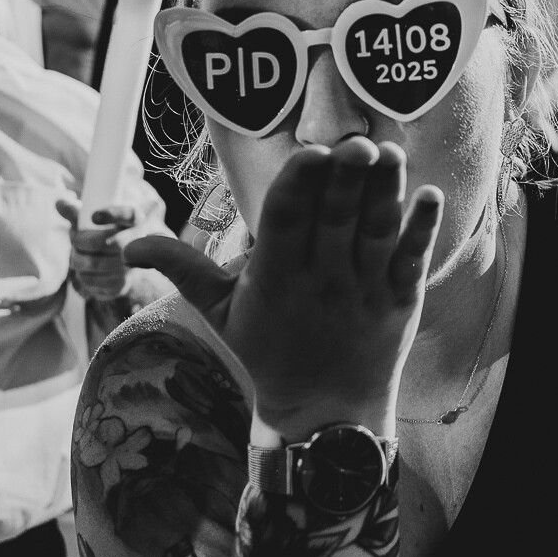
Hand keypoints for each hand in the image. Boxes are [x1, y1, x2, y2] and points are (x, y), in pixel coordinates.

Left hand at [56, 198, 150, 303]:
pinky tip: (83, 272)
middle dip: (83, 242)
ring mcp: (132, 265)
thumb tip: (58, 203)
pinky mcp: (123, 284)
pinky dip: (82, 277)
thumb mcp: (94, 222)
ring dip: (78, 260)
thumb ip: (76, 213)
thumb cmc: (105, 236)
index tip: (93, 216)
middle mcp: (138, 241)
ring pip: (96, 263)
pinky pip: (95, 281)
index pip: (126, 214)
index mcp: (134, 219)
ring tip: (76, 258)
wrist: (123, 265)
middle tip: (75, 242)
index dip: (110, 214)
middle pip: (106, 241)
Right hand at [122, 138, 441, 436]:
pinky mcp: (399, 300)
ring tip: (388, 152)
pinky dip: (422, 227)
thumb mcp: (219, 313)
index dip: (298, 185)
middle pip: (334, 219)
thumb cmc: (268, 353)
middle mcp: (321, 280)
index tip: (309, 152)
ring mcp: (364, 289)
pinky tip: (430, 194)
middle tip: (355, 142)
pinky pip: (412, 258)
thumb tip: (126, 244)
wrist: (325, 414)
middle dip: (345, 179)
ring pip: (376, 231)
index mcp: (275, 278)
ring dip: (385, 190)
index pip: (286, 221)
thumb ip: (181, 268)